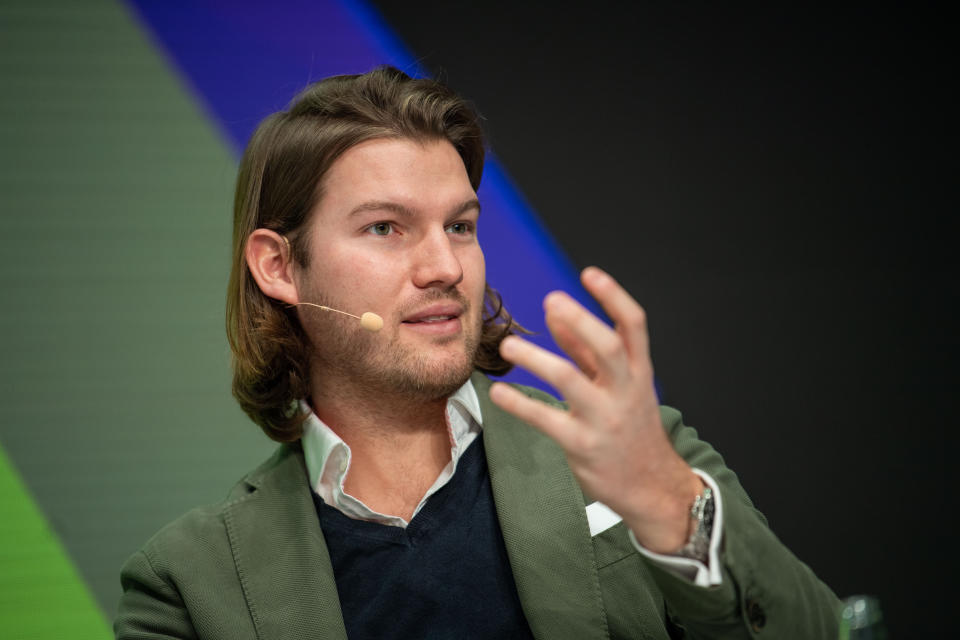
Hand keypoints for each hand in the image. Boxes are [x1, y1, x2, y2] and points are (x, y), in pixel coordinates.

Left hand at [489, 267, 702, 552]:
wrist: (652, 486)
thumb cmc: (630, 425)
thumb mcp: (619, 385)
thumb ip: (586, 350)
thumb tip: (554, 313)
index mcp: (638, 370)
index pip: (634, 325)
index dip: (613, 296)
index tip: (589, 273)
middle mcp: (625, 391)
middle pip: (607, 348)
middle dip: (581, 320)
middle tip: (550, 300)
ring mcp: (604, 419)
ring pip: (570, 380)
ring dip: (537, 359)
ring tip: (509, 345)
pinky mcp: (582, 446)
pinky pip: (546, 419)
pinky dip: (520, 404)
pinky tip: (498, 393)